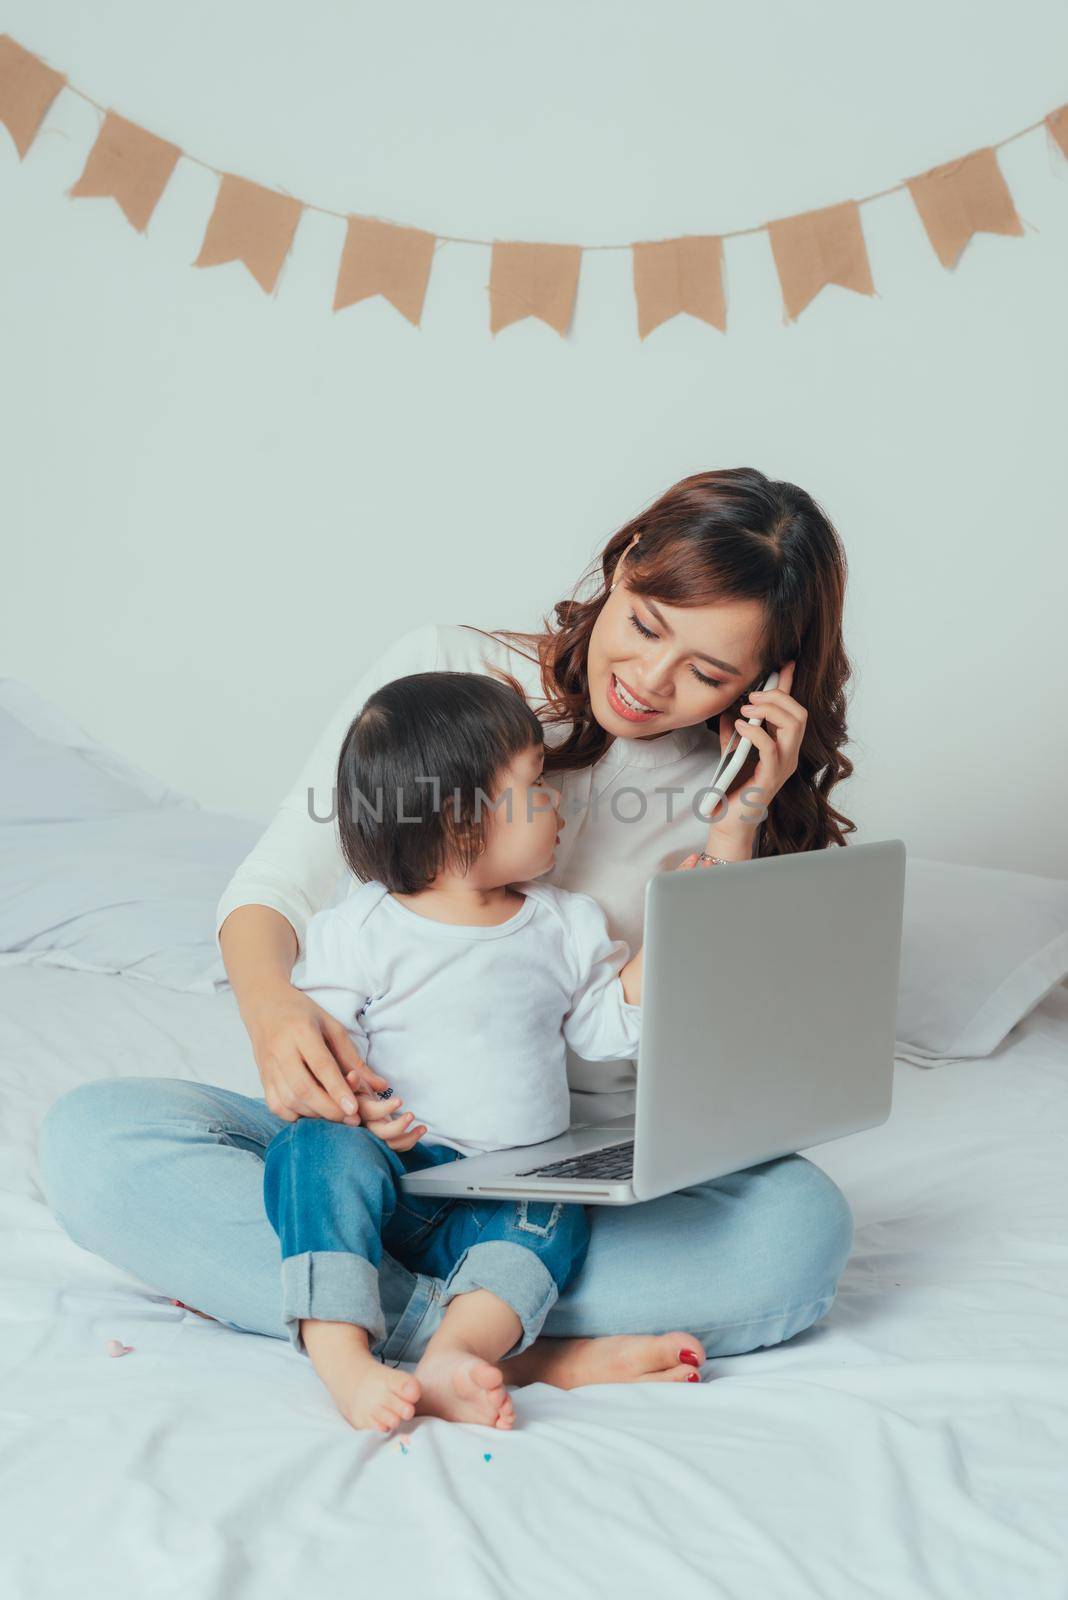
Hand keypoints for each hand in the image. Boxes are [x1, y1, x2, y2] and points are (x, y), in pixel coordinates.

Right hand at [245, 984, 391, 1123]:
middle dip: (328, 1109)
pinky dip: (294, 1115)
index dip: (338, 1089)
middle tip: (351, 1120)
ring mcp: (268, 1067)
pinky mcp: (262, 1078)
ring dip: (314, 1114)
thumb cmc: (303, 1014)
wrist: (264, 1006)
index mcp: (301, 1032)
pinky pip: (275, 1105)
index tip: (355, 1109)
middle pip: (303, 1088)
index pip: (321, 1066)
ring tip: (336, 1117)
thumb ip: (354, 1058)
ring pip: (288, 1100)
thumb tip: (381, 1085)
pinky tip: (312, 1114)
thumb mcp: (332, 1027)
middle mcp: (281, 1051)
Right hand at [349, 1086, 428, 1151]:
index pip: (370, 1113)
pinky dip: (409, 1142)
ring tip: (423, 1128)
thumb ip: (354, 1081)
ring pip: (389, 1144)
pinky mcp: (383, 1138)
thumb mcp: (354, 1082)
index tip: (400, 1101)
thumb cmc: (356, 1088)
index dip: (385, 1109)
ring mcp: (375, 1134)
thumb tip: (352, 1076)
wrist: (354, 1101)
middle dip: (398, 1127)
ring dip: (407, 1138)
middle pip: (380, 1133)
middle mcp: (366, 1125)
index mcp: (359, 1110)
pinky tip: (421, 1130)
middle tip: (411, 1115)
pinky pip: (396, 1146)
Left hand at [708, 659, 805, 840]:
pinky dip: (756, 731)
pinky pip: (771, 748)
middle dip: (778, 696)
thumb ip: (734, 729)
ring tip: (746, 707)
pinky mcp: (770, 779)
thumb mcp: (731, 750)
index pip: (792, 710)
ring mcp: (783, 767)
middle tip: (751, 695)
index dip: (789, 685)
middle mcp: (789, 755)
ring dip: (770, 709)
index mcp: (782, 746)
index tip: (786, 662)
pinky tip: (740, 725)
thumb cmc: (731, 789)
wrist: (726, 822)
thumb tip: (729, 706)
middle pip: (799, 713)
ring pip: (794, 725)